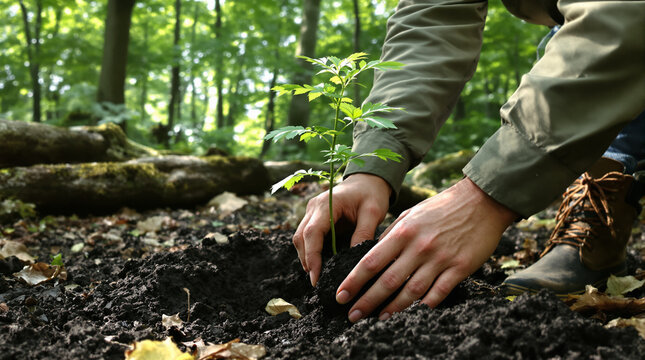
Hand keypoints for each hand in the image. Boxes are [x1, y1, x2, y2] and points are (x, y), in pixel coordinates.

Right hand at [293, 173, 391, 286]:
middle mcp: (313, 207)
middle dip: (307, 261)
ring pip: (300, 239)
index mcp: (327, 203)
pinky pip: (307, 238)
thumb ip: (363, 233)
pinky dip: (311, 252)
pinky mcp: (314, 219)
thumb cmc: (371, 194)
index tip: (316, 277)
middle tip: (318, 283)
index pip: (312, 232)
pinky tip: (321, 266)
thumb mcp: (373, 212)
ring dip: (307, 258)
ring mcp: (311, 213)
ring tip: (319, 277)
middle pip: (301, 237)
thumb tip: (355, 262)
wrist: (367, 181)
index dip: (312, 256)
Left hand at [335, 177, 517, 321]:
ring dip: (394, 308)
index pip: (371, 261)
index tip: (341, 295)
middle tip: (353, 315)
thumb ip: (392, 234)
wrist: (481, 201)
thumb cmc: (442, 207)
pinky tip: (416, 311)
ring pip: (412, 291)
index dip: (353, 281)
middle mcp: (418, 247)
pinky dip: (427, 304)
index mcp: (403, 232)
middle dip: (367, 301)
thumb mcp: (411, 214)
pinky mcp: (460, 268)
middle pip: (387, 281)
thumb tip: (373, 253)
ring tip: (380, 317)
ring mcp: (440, 259)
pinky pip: (439, 292)